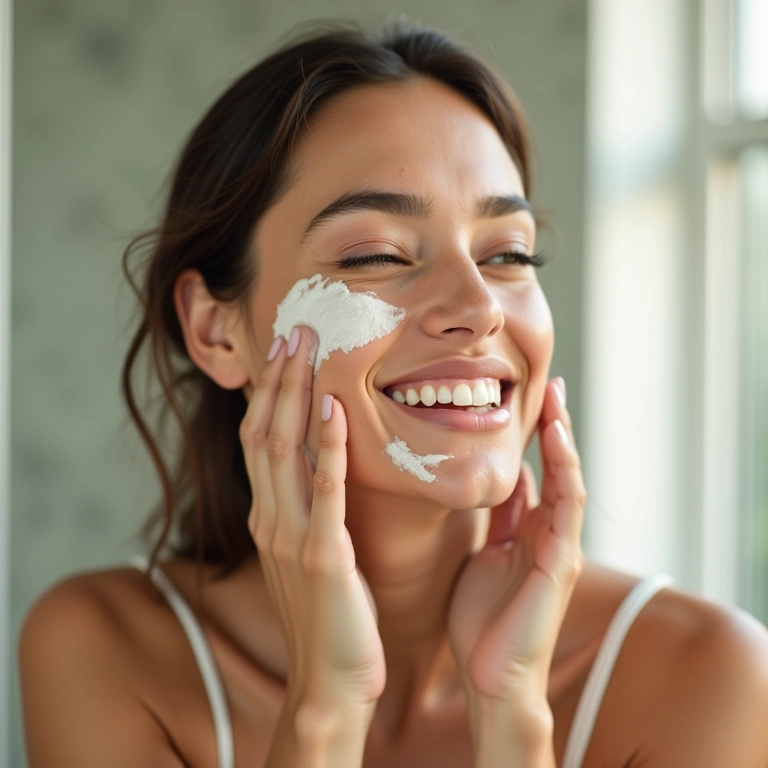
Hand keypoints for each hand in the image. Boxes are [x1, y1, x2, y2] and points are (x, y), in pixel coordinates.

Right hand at [239, 326, 385, 714]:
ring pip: (283, 451)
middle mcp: (270, 520)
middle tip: (294, 330)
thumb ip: (305, 508)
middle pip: (264, 433)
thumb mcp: (306, 551)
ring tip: (306, 350)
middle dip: (277, 379)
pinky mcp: (323, 557)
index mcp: (267, 517)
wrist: (329, 680)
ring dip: (293, 396)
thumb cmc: (327, 614)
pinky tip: (334, 407)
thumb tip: (318, 465)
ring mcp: (291, 537)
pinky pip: (324, 492)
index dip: (268, 392)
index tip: (285, 349)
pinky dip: (328, 446)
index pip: (259, 440)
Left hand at [448, 378, 585, 707]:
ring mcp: (558, 546)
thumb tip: (490, 486)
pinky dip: (565, 469)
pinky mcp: (562, 560)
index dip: (528, 440)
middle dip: (552, 428)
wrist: (489, 675)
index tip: (520, 403)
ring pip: (568, 479)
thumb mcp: (479, 556)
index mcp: (523, 533)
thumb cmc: (480, 622)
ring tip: (555, 399)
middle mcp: (546, 534)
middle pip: (555, 469)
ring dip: (563, 439)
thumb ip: (491, 523)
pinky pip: (568, 505)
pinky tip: (557, 439)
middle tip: (549, 386)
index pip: (533, 475)